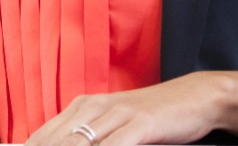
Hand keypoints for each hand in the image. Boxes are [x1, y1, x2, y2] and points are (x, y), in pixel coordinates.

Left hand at [24, 71, 237, 145]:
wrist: (194, 97)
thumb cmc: (152, 116)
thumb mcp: (113, 124)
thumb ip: (88, 138)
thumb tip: (61, 145)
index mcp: (82, 107)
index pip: (43, 136)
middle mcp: (92, 108)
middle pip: (55, 142)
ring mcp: (115, 115)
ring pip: (77, 144)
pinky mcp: (138, 125)